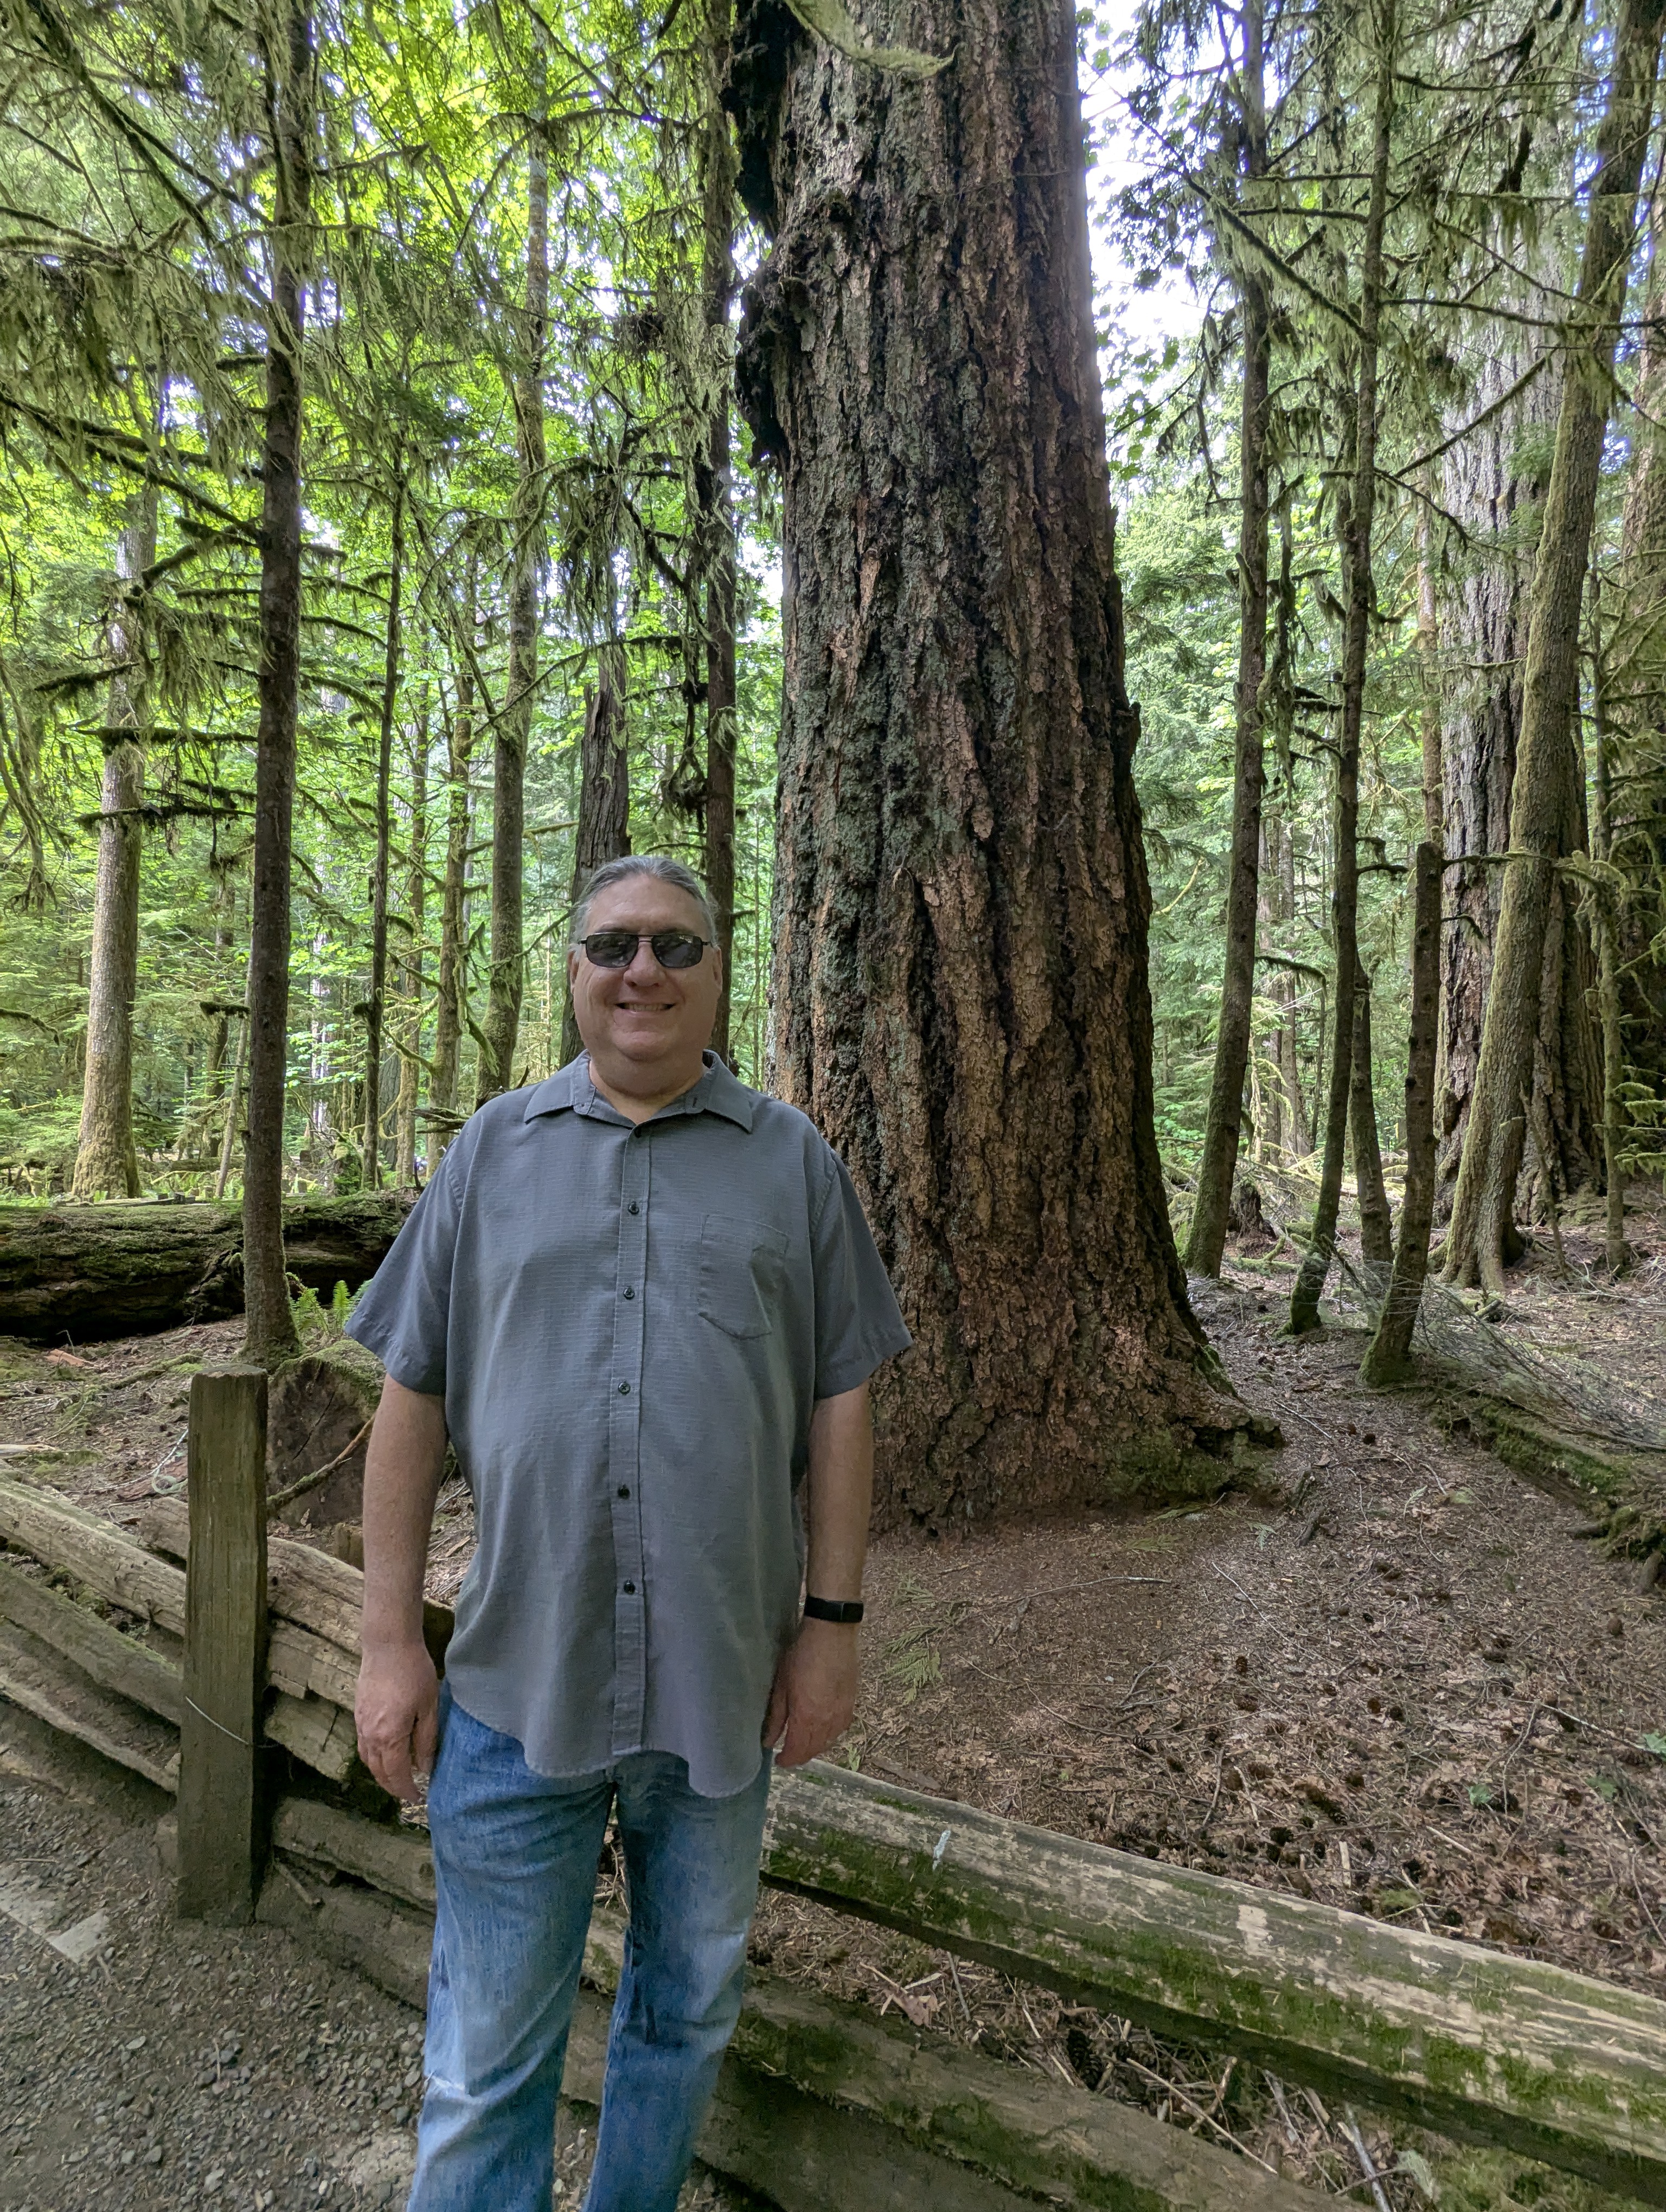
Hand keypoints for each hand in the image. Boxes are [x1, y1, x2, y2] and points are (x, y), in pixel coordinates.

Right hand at [356, 1639, 439, 1801]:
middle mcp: (370, 1735)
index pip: (396, 1775)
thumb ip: (426, 1740)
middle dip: (393, 1787)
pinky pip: (362, 1745)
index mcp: (389, 1737)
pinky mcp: (358, 1713)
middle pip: (378, 1772)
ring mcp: (360, 1724)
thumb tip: (426, 1768)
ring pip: (367, 1760)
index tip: (418, 1798)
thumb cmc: (413, 1673)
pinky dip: (372, 1758)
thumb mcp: (428, 1707)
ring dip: (381, 1774)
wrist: (387, 1644)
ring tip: (397, 1779)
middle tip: (408, 1793)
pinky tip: (384, 1755)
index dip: (407, 1790)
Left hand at [763, 1619, 859, 1766]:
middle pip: (814, 1750)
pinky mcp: (852, 1703)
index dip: (787, 1760)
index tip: (778, 1760)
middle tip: (788, 1751)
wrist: (832, 1632)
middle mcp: (827, 1721)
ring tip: (803, 1741)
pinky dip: (829, 1735)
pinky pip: (840, 1729)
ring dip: (815, 1746)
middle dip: (800, 1755)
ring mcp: (842, 1713)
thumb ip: (776, 1717)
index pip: (797, 1751)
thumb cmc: (801, 1655)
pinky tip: (822, 1728)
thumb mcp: (782, 1685)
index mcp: (807, 1718)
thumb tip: (768, 1741)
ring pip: (828, 1741)